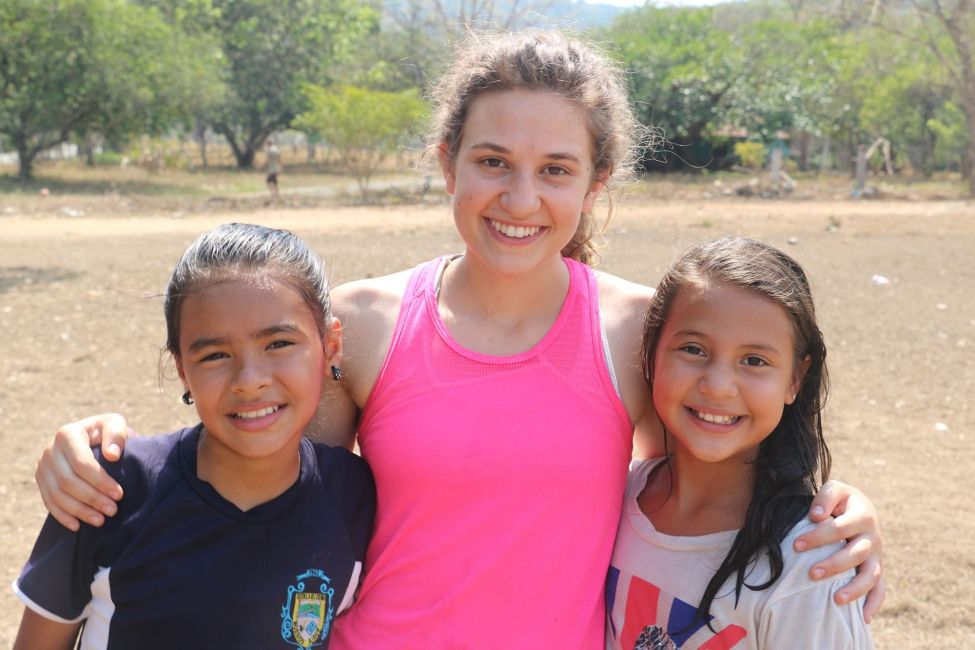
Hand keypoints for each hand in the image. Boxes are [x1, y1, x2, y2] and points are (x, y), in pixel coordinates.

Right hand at [35, 413, 129, 530]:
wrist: (90, 436)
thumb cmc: (107, 432)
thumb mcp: (115, 424)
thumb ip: (116, 434)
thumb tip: (112, 455)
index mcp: (67, 434)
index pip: (82, 463)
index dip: (100, 481)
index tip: (119, 494)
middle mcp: (50, 450)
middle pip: (68, 481)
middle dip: (92, 499)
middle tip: (113, 510)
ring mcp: (42, 466)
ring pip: (57, 495)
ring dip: (79, 511)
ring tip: (100, 521)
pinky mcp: (41, 479)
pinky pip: (48, 501)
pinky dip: (62, 516)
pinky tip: (77, 526)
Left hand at [793, 479, 884, 621]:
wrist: (858, 506)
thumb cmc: (839, 500)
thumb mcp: (834, 489)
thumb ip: (825, 498)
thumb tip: (816, 516)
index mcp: (863, 515)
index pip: (840, 528)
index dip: (818, 536)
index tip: (796, 545)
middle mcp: (873, 537)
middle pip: (856, 553)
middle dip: (834, 564)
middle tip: (811, 573)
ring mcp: (877, 555)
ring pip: (871, 575)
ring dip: (855, 588)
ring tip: (836, 599)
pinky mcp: (877, 568)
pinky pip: (880, 589)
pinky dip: (873, 603)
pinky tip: (863, 619)